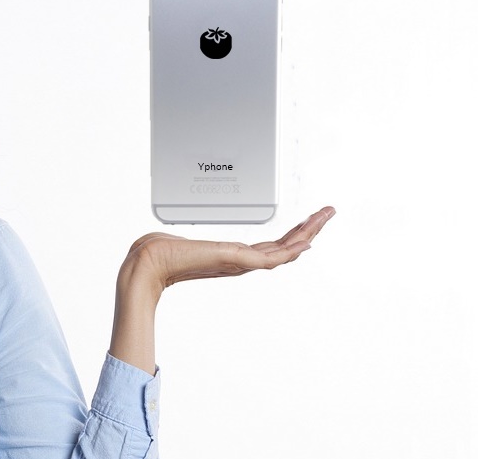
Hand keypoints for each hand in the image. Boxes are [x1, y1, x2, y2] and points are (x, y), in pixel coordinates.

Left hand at [108, 206, 335, 372]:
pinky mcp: (234, 261)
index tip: (307, 224)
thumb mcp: (187, 242)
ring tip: (326, 216)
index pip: (269, 247)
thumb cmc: (161, 252)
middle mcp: (239, 261)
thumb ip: (195, 244)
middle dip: (308, 230)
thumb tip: (184, 242)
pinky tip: (307, 241)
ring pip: (284, 251)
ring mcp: (239, 263)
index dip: (291, 236)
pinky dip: (291, 249)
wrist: (148, 263)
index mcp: (231, 256)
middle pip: (283, 247)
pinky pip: (272, 257)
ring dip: (307, 233)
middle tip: (328, 213)